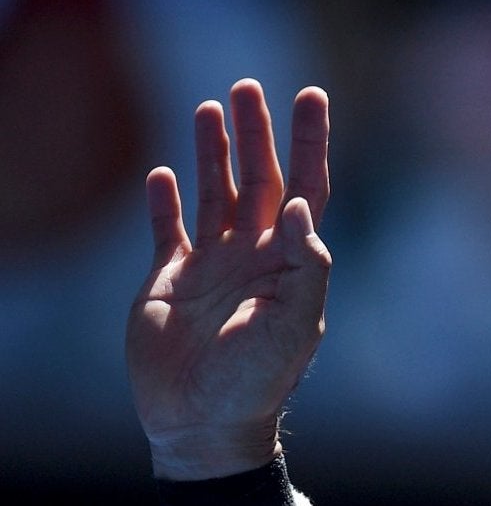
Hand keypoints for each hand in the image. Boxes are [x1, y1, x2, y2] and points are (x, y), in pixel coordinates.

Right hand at [128, 82, 332, 479]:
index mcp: (291, 261)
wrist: (204, 420)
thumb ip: (305, 261)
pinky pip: (167, 229)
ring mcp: (212, 264)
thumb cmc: (257, 377)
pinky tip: (161, 172)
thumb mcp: (295, 321)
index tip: (313, 95)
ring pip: (213, 192)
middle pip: (259, 178)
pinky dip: (163, 201)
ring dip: (211, 151)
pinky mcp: (169, 280)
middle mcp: (254, 254)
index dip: (311, 142)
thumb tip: (300, 203)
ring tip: (209, 107)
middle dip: (256, 132)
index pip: (306, 187)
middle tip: (249, 86)